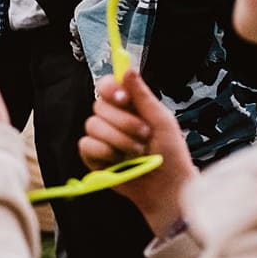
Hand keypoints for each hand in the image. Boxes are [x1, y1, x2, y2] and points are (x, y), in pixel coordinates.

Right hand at [77, 69, 195, 231]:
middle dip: (124, 122)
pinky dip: (103, 152)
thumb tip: (127, 70)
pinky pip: (86, 145)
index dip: (110, 88)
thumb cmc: (170, 155)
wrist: (167, 187)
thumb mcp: (162, 120)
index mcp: (129, 108)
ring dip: (118, 140)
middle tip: (144, 134)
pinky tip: (118, 161)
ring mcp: (101, 139)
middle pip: (99, 106)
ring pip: (92, 125)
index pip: (107, 87)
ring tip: (136, 152)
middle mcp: (113, 121)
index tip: (124, 98)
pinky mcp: (93, 158)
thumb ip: (143, 96)